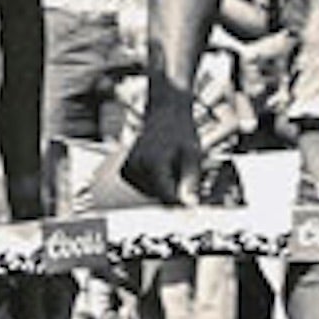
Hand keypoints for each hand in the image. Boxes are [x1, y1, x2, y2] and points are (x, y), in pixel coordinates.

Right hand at [121, 82, 203, 205]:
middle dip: (174, 190)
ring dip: (165, 186)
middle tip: (181, 168)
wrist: (165, 114)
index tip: (193, 200)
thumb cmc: (182, 132)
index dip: (183, 202)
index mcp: (152, 163)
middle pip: (160, 197)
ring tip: (170, 163)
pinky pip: (145, 189)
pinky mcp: (125, 172)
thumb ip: (191, 181)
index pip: (168, 198)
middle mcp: (136, 167)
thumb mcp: (193, 155)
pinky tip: (160, 165)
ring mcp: (128, 170)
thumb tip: (190, 204)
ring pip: (153, 195)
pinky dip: (156, 183)